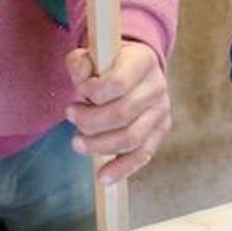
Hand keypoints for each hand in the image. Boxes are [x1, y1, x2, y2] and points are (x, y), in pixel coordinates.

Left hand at [65, 40, 170, 185]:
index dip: (93, 92)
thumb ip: (82, 62)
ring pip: (131, 138)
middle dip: (90, 121)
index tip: (79, 91)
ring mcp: (161, 111)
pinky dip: (122, 169)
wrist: (137, 68)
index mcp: (143, 61)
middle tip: (70, 116)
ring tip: (77, 142)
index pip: (119, 83)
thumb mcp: (95, 53)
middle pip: (123, 114)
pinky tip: (103, 177)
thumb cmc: (112, 62)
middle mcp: (157, 87)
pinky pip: (142, 155)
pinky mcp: (159, 132)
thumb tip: (81, 74)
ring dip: (99, 145)